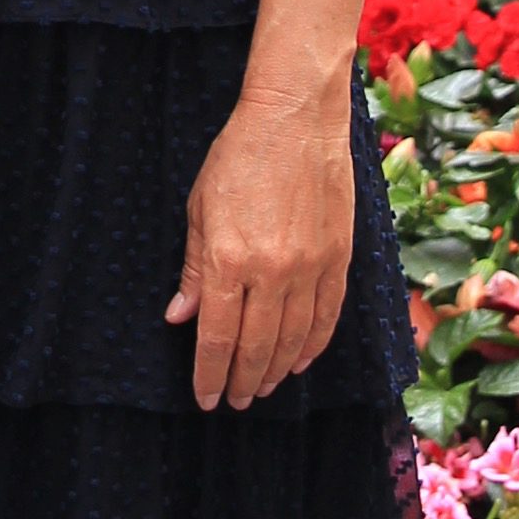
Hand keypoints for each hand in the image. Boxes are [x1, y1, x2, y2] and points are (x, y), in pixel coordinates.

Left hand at [167, 86, 356, 409]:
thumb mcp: (199, 209)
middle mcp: (271, 271)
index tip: (205, 399)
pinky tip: (300, 361)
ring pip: (293, 339)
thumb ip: (194, 269)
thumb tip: (180, 317)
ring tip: (262, 387)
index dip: (209, 375)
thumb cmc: (238, 157)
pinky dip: (313, 345)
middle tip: (233, 400)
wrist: (295, 118)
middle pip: (255, 347)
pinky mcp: (339, 256)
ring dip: (275, 370)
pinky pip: (327, 315)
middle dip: (241, 381)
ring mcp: (309, 266)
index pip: (217, 338)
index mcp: (229, 260)